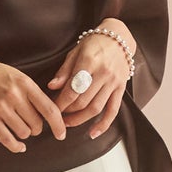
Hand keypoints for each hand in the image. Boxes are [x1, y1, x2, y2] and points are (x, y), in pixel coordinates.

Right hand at [0, 49, 68, 152]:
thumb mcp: (15, 75)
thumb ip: (30, 92)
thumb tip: (48, 112)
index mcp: (25, 83)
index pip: (49, 109)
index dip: (58, 125)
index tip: (61, 134)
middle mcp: (14, 95)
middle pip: (37, 124)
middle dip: (36, 128)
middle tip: (30, 124)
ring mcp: (0, 107)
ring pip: (24, 132)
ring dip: (24, 134)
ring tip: (18, 127)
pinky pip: (7, 139)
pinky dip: (15, 146)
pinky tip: (19, 146)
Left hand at [45, 20, 131, 139]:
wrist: (118, 37)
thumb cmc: (94, 43)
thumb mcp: (75, 52)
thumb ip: (64, 71)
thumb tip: (52, 87)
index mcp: (89, 62)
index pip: (72, 89)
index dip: (60, 103)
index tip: (50, 108)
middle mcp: (103, 74)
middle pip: (82, 101)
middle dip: (67, 112)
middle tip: (56, 116)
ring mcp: (113, 82)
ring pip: (96, 108)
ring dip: (80, 120)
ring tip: (68, 123)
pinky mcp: (121, 89)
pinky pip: (113, 111)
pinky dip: (103, 125)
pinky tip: (93, 133)